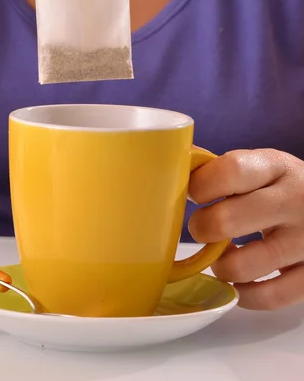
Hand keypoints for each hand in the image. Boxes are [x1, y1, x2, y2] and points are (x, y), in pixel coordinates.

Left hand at [188, 149, 303, 309]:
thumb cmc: (283, 187)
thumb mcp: (262, 167)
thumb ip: (225, 171)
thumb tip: (172, 169)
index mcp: (276, 167)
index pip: (230, 171)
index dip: (200, 185)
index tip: (193, 194)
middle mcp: (294, 201)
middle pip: (226, 221)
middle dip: (202, 228)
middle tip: (202, 227)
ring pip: (242, 266)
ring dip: (220, 265)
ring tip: (221, 255)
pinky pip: (268, 297)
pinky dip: (244, 293)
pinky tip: (239, 281)